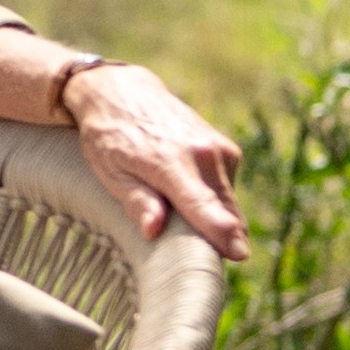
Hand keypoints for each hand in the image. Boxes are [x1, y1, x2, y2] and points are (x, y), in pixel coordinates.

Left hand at [60, 55, 247, 258]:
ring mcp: (219, 149)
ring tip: (177, 209)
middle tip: (198, 257)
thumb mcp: (110, 172)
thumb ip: (137, 201)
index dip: (221, 233)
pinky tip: (187, 191)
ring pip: (227, 204)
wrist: (125, 93)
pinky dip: (213, 201)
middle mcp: (202, 153)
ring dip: (214, 219)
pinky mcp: (227, 151)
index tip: (239, 256)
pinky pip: (226, 190)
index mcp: (169, 161)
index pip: (201, 204)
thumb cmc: (110, 138)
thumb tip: (153, 230)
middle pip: (224, 211)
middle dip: (220, 239)